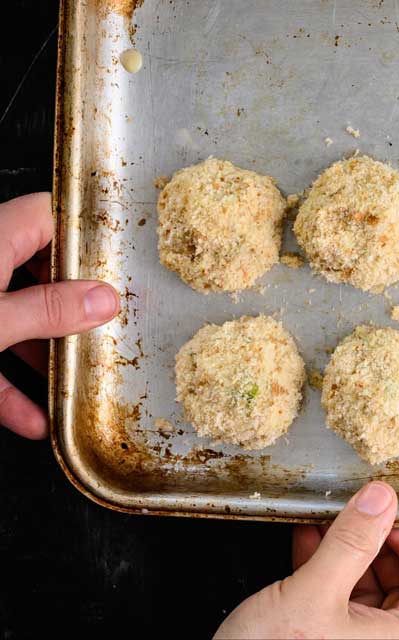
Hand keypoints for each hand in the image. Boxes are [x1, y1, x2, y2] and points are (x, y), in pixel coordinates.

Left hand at [0, 192, 119, 438]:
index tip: (123, 258)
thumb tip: (106, 299)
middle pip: (38, 271)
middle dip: (74, 303)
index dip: (87, 229)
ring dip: (46, 352)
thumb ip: (47, 310)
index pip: (48, 214)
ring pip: (15, 320)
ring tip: (79, 377)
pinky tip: (36, 421)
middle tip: (110, 323)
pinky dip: (11, 390)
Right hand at [215, 481, 398, 638]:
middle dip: (380, 540)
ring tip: (328, 520)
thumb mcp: (313, 594)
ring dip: (349, 550)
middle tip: (358, 512)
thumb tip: (381, 501)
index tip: (393, 516)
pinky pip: (340, 601)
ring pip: (370, 589)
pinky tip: (307, 542)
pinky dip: (326, 569)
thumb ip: (351, 542)